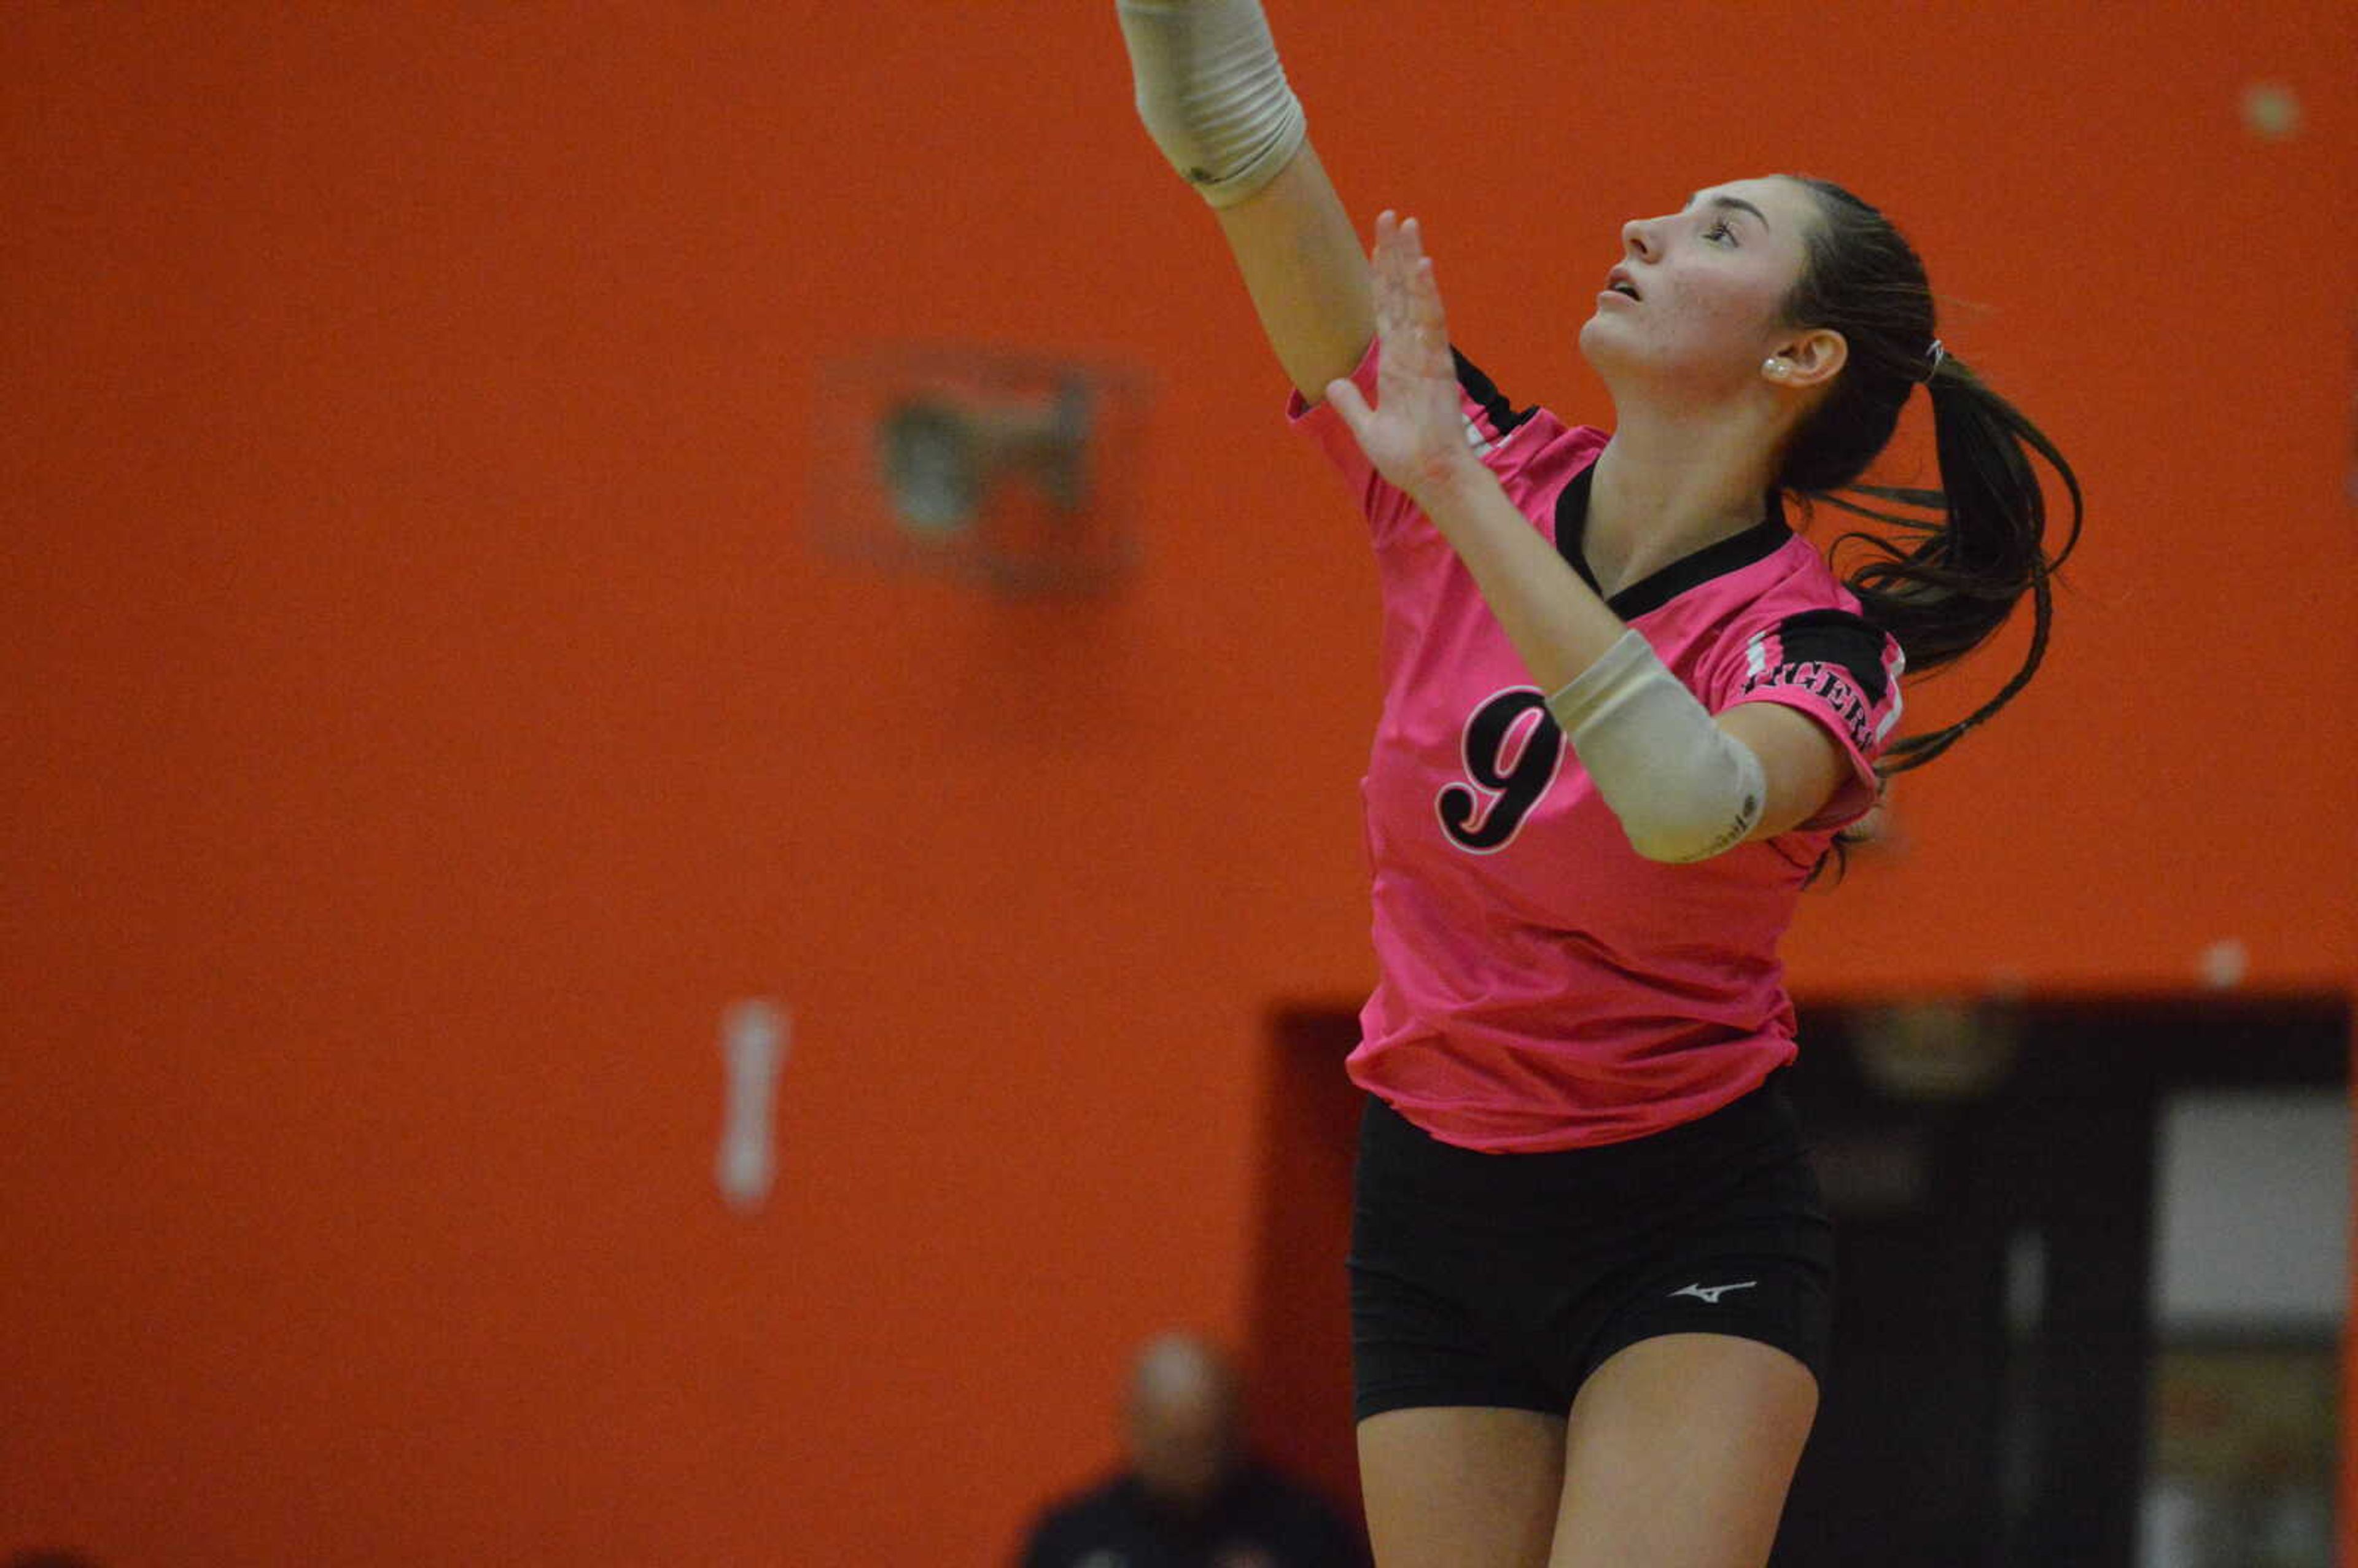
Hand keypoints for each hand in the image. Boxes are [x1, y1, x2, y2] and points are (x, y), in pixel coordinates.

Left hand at [1324, 212, 1485, 505]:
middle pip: (1401, 292)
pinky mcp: (1438, 364)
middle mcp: (1412, 350)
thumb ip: (1350, 403)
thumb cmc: (1407, 457)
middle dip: (1394, 253)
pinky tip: (1423, 264)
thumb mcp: (1367, 427)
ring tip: (1408, 223)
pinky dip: (1428, 293)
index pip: (1387, 309)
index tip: (1377, 246)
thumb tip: (1332, 383)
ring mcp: (1426, 353)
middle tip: (1391, 216)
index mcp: (1396, 362)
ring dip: (1411, 259)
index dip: (1381, 277)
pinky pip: (1433, 322)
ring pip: (1417, 296)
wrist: (1431, 478)